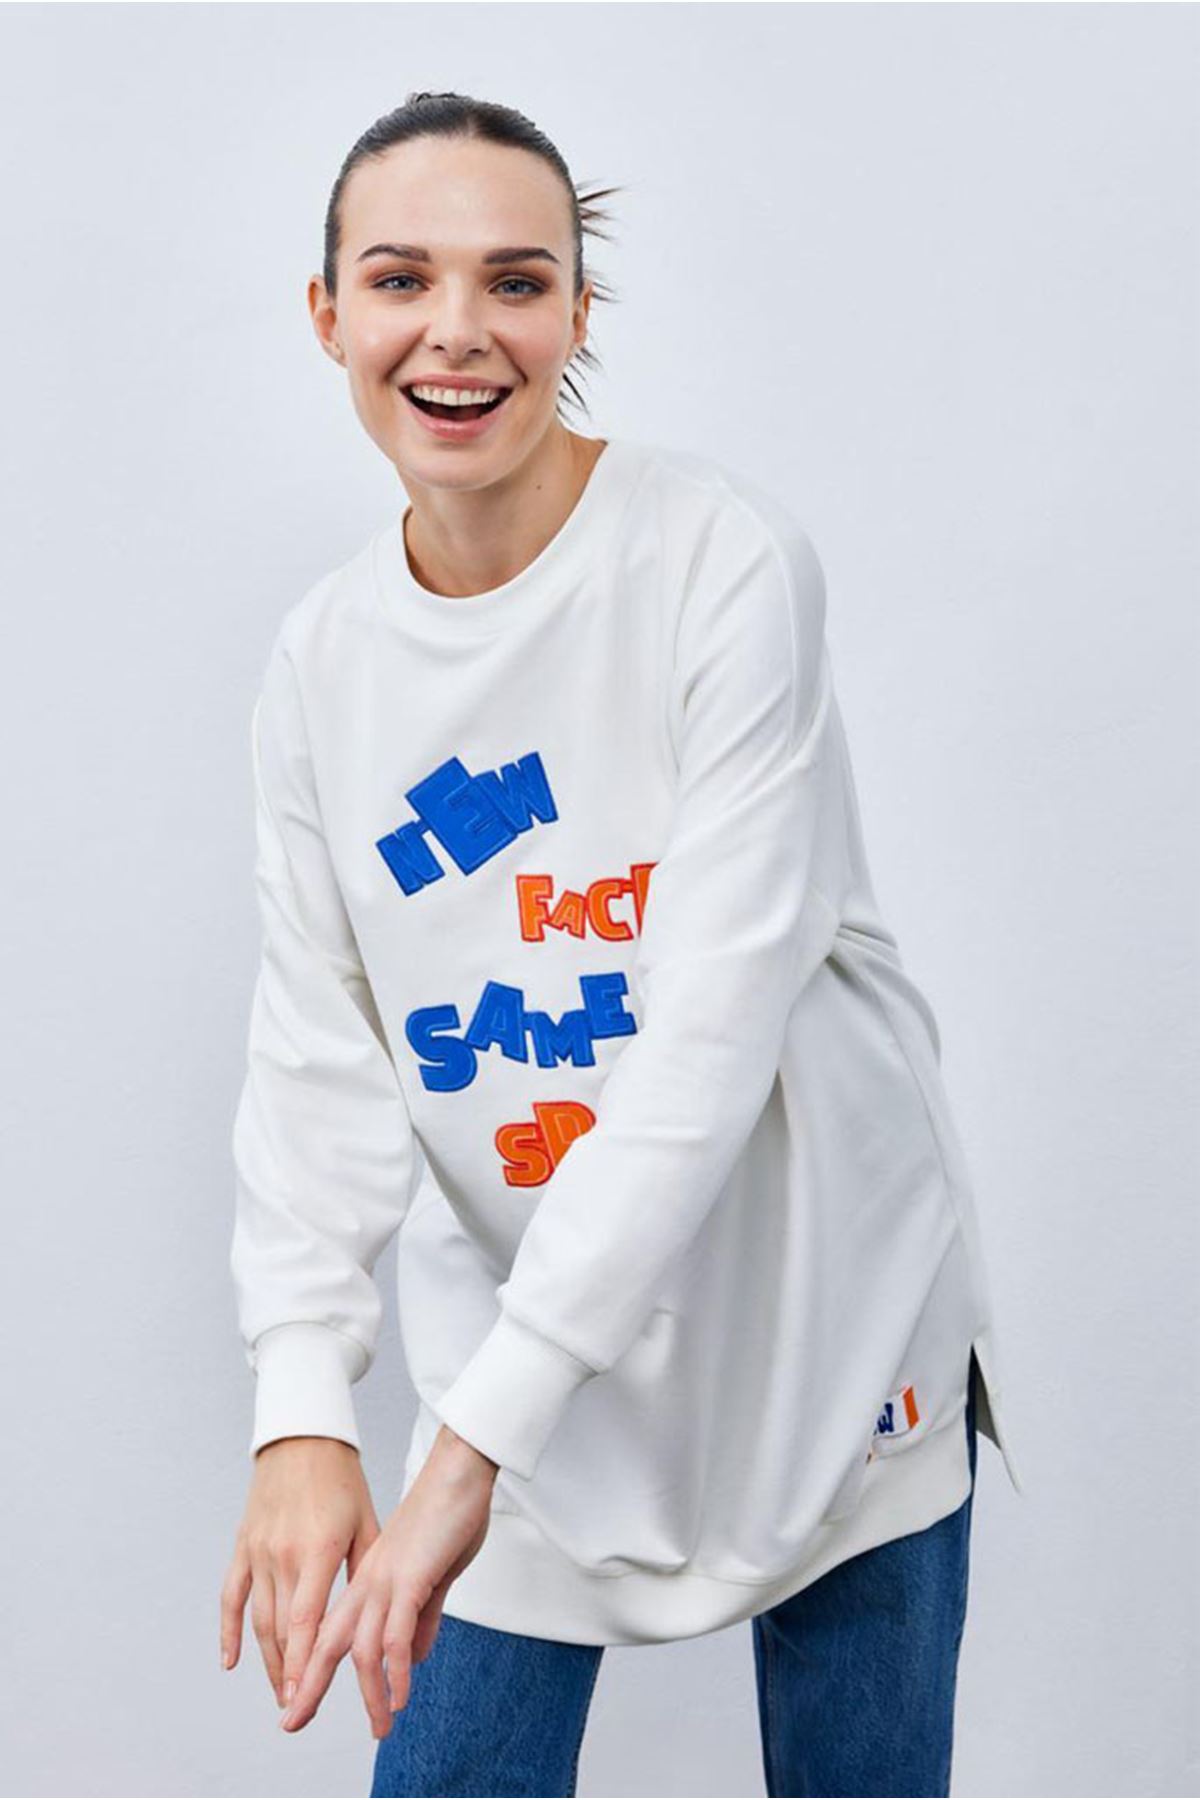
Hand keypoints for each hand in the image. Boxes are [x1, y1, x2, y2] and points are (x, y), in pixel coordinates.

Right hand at [221, 1436, 377, 1712]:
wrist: (302, 1437)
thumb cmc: (342, 1480)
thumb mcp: (366, 1521)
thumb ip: (368, 1570)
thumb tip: (386, 1615)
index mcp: (317, 1549)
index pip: (306, 1621)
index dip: (304, 1664)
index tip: (306, 1699)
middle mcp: (282, 1553)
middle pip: (280, 1630)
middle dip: (288, 1675)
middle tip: (297, 1711)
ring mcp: (258, 1550)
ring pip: (257, 1619)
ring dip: (267, 1661)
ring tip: (280, 1693)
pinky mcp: (243, 1545)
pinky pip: (230, 1594)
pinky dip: (228, 1630)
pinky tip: (231, 1661)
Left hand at [279, 1425, 498, 1737]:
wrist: (459, 1470)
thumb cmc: (449, 1514)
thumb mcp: (432, 1574)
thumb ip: (421, 1614)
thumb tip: (414, 1654)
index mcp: (367, 1577)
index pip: (328, 1630)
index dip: (310, 1667)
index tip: (295, 1700)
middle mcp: (367, 1580)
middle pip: (326, 1642)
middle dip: (308, 1687)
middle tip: (292, 1722)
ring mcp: (385, 1579)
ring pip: (362, 1649)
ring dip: (369, 1694)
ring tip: (380, 1726)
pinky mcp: (410, 1577)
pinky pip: (396, 1634)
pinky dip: (397, 1671)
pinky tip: (402, 1695)